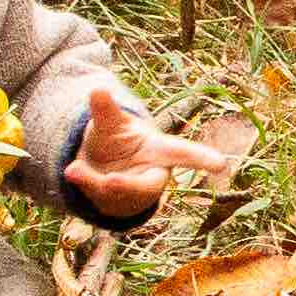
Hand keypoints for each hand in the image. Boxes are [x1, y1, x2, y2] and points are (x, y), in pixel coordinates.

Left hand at [64, 81, 246, 228]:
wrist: (103, 167)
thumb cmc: (117, 141)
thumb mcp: (111, 124)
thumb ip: (106, 110)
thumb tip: (97, 90)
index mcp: (160, 152)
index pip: (184, 154)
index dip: (203, 159)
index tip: (222, 165)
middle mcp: (151, 176)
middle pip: (146, 185)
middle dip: (128, 185)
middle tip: (111, 180)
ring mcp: (133, 195)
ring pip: (118, 194)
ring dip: (95, 184)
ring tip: (74, 169)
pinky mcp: (114, 205)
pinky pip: (101, 200)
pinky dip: (85, 187)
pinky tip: (72, 173)